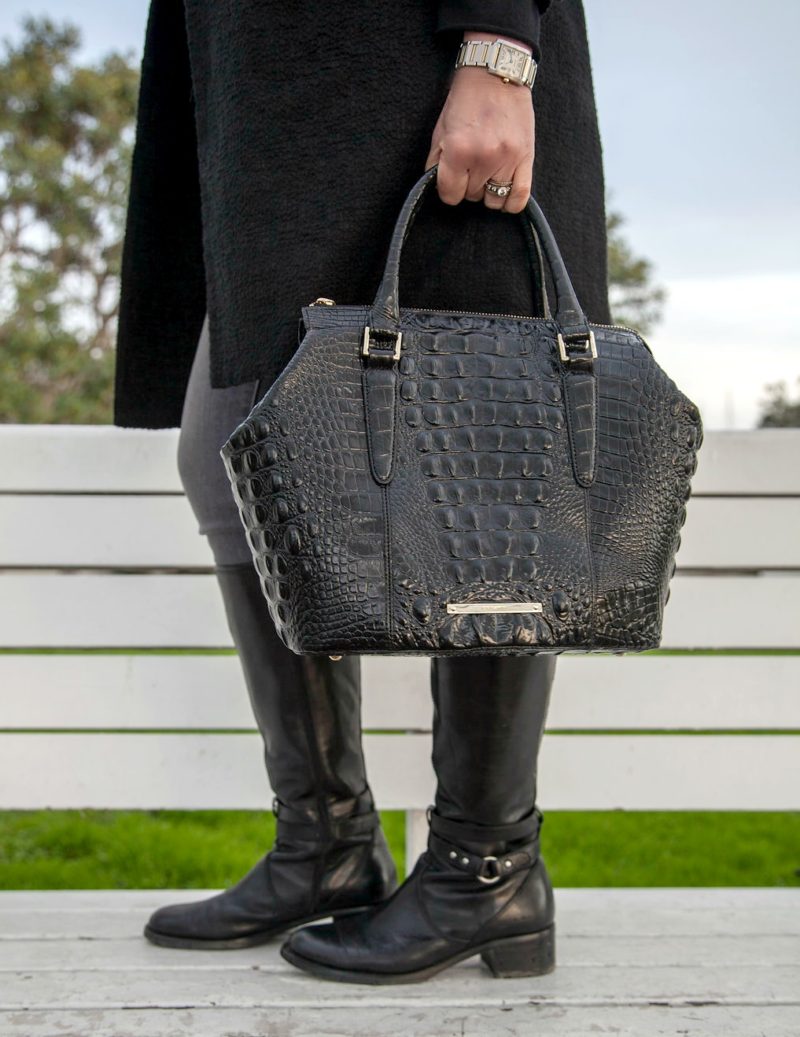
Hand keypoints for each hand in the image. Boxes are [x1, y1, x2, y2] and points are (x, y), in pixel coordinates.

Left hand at [424, 32, 534, 214]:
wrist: (496, 74)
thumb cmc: (466, 100)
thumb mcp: (440, 129)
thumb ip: (436, 162)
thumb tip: (438, 187)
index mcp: (458, 150)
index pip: (450, 195)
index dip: (449, 190)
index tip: (452, 180)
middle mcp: (484, 157)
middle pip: (472, 197)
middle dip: (468, 185)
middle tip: (471, 165)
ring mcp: (507, 159)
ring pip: (494, 200)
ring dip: (489, 192)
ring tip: (488, 174)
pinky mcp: (526, 157)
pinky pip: (519, 197)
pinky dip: (510, 202)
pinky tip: (504, 192)